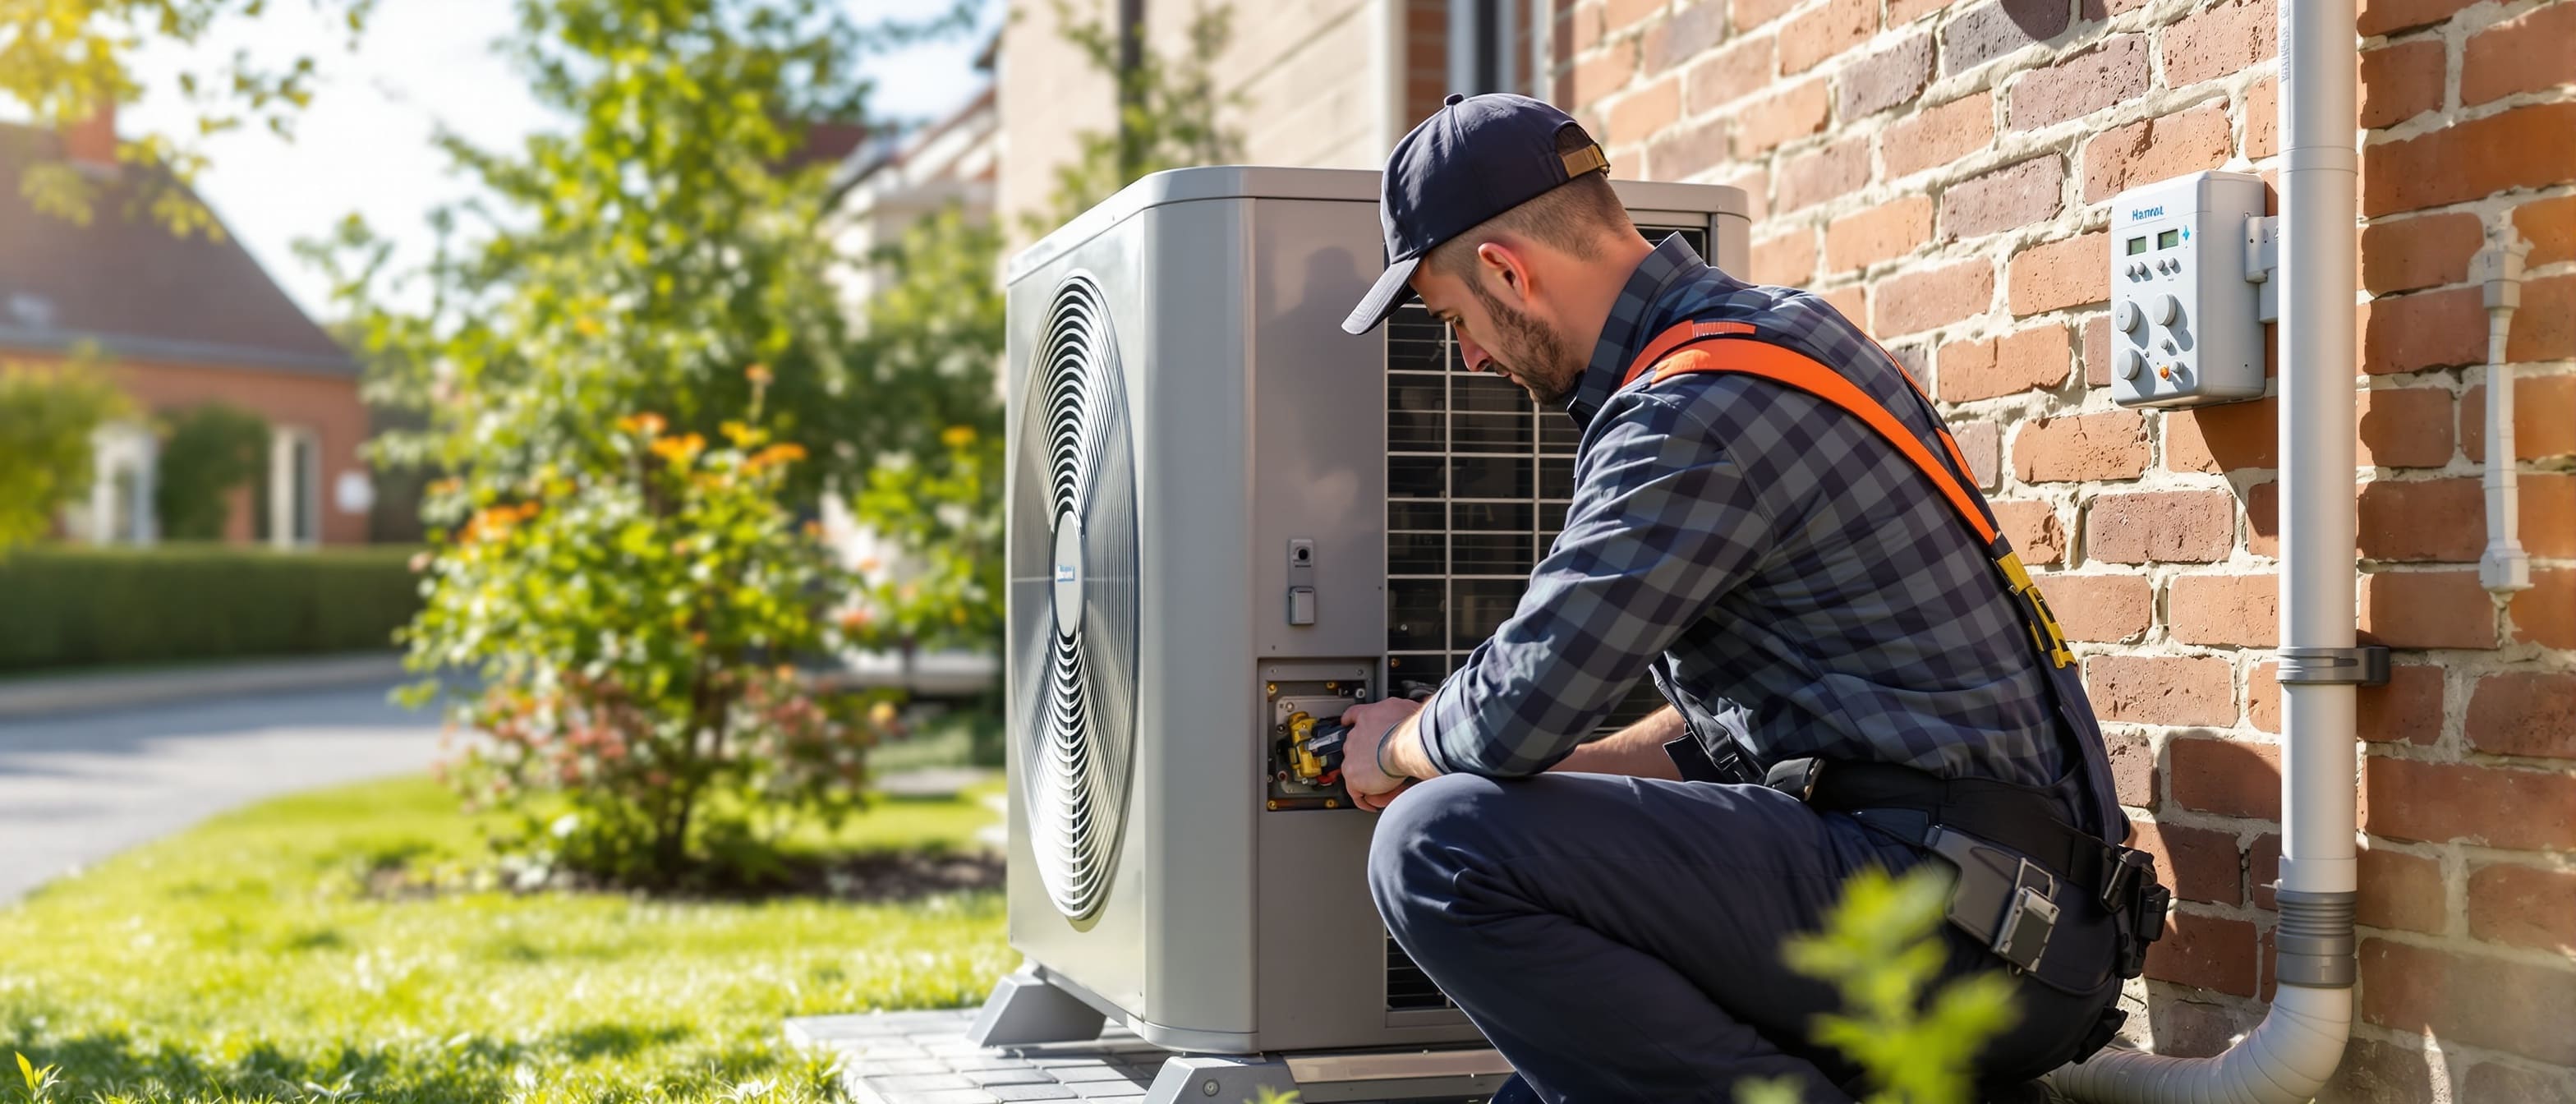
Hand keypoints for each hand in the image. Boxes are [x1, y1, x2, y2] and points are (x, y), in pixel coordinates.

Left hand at [1336, 697, 1423, 811]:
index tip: (1347, 723)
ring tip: (1384, 787)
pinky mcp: (1353, 776)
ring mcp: (1352, 755)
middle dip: (1366, 758)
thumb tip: (1408, 713)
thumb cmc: (1411, 727)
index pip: (1353, 716)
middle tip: (1382, 767)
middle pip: (1354, 747)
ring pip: (1357, 771)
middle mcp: (1356, 734)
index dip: (1351, 721)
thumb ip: (1400, 711)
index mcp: (1368, 716)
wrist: (1407, 743)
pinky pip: (1356, 792)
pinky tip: (1372, 803)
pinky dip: (1365, 799)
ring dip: (1369, 779)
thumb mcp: (1405, 708)